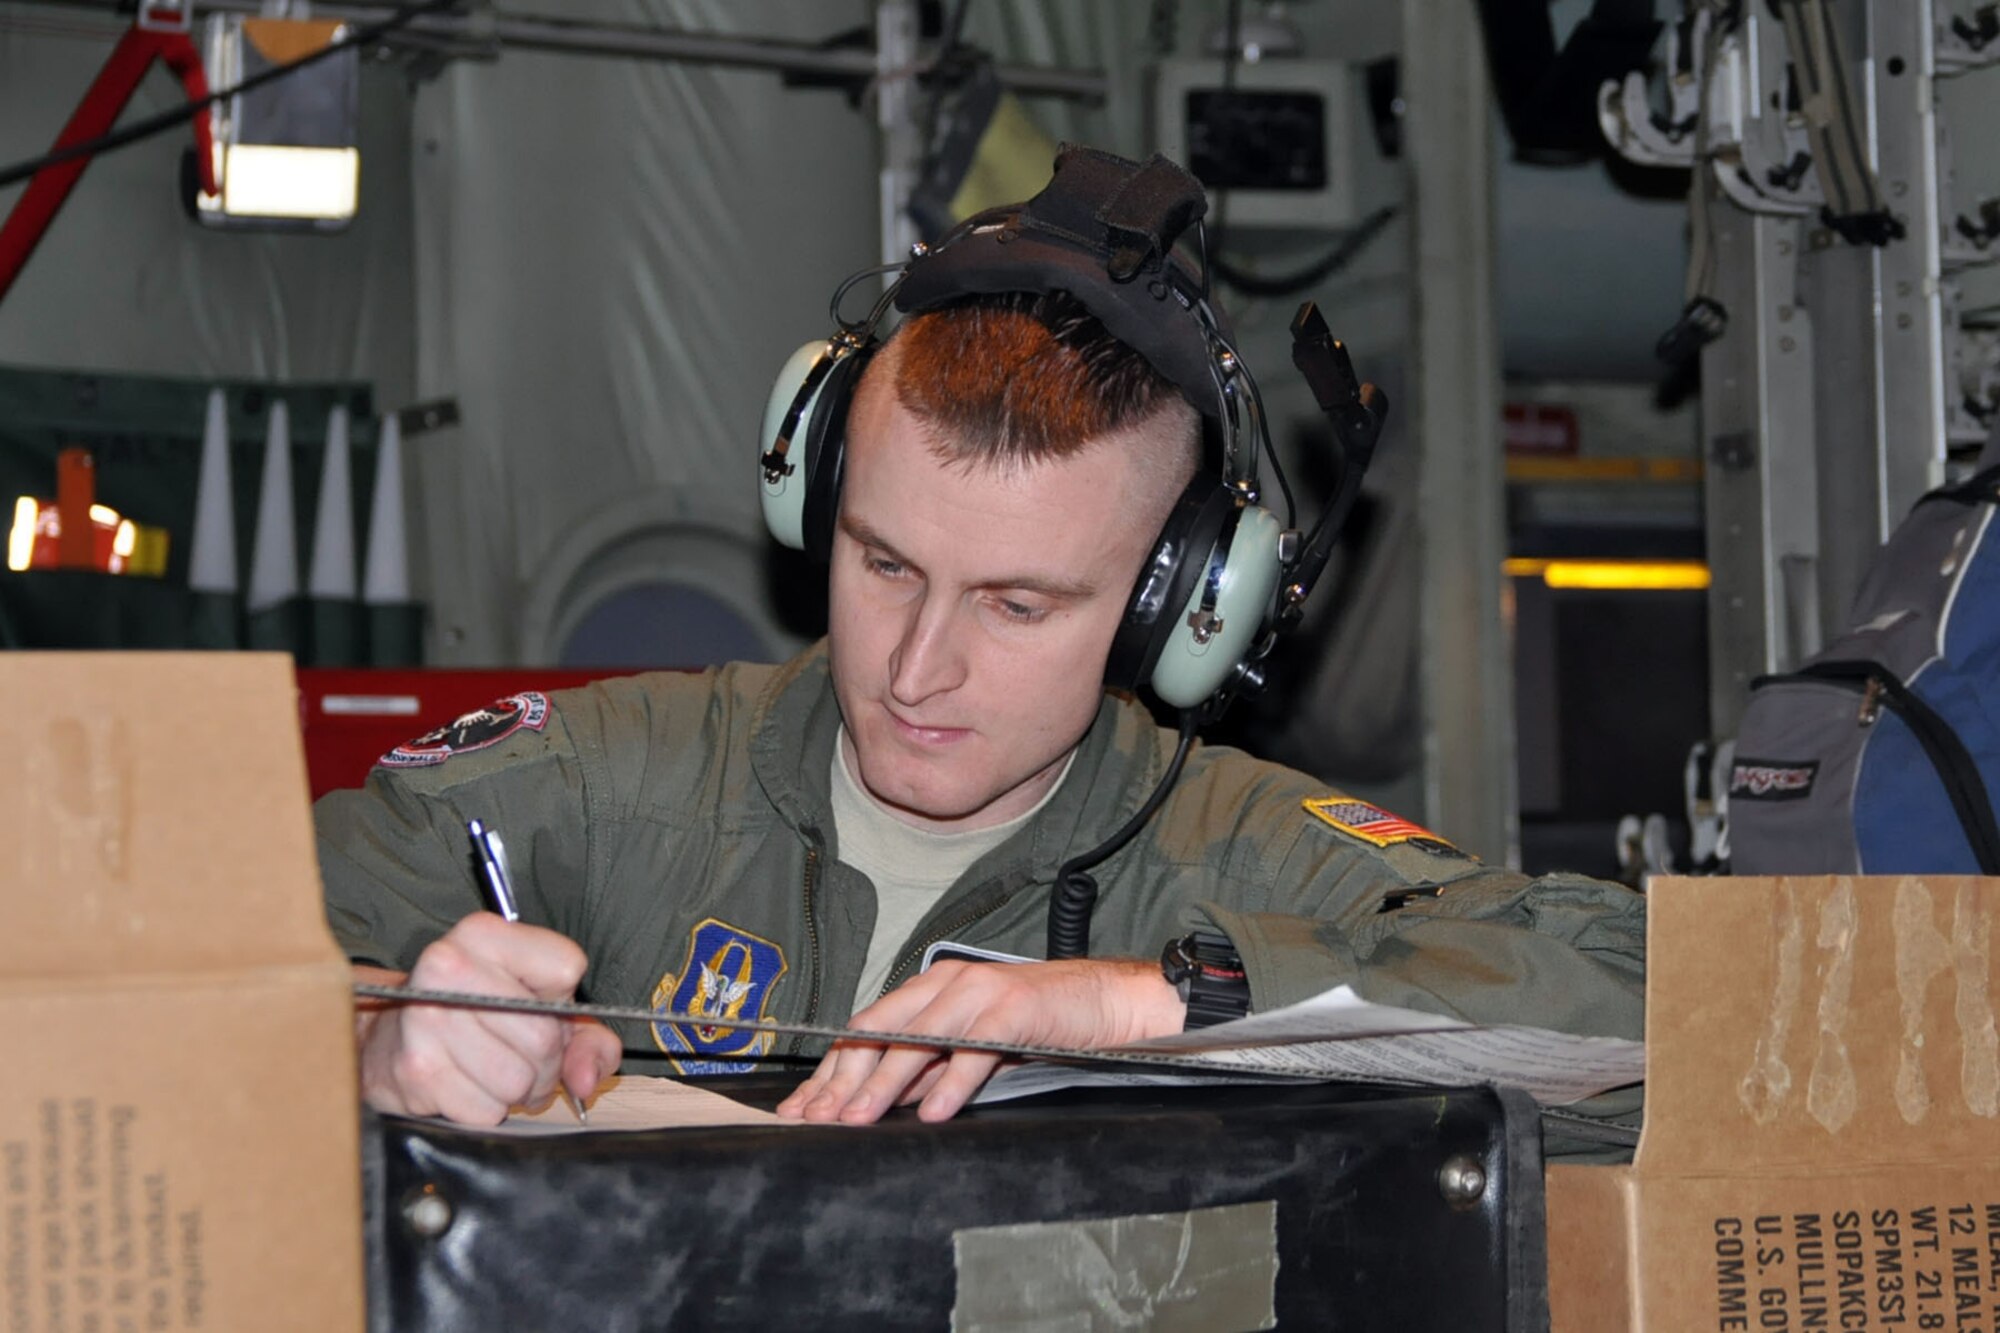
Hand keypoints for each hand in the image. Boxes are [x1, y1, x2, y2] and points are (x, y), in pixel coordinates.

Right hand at [353, 913, 621, 1125]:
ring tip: (493, 1072)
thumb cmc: (476, 1018)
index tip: (536, 1006)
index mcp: (483, 933)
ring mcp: (425, 1019)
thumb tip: (587, 1080)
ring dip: (516, 1091)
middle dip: (545, 1063)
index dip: (563, 1003)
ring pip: (518, 1080)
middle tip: (521, 1057)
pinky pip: (486, 1111)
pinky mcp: (415, 1070)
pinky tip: (464, 1086)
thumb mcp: (541, 1009)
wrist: (384, 1041)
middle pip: (544, 1036)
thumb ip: (587, 1039)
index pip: (567, 967)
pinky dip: (485, 1110)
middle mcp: (447, 965)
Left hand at [774, 957, 1184, 1125]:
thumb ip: (925, 1066)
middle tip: (816, 1118)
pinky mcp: (1013, 1010)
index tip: (802, 1108)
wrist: (1101, 999)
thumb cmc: (1034, 1022)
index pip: (864, 1029)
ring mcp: (978, 994)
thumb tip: (878, 1099)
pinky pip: (974, 1050)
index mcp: (928, 990)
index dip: (831, 1071)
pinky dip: (951, 1082)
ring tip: (857, 1117)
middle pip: (878, 1032)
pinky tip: (933, 1111)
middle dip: (843, 1079)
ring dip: (883, 1083)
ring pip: (917, 1040)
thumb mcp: (968, 1043)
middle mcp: (945, 985)